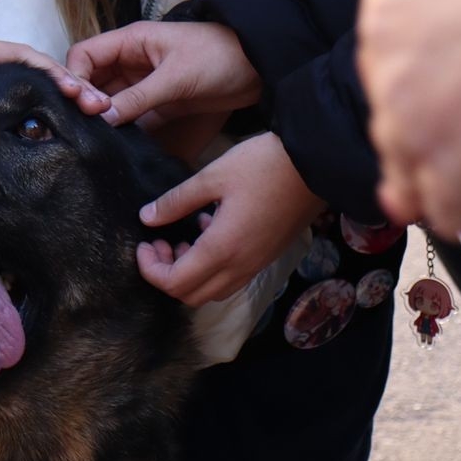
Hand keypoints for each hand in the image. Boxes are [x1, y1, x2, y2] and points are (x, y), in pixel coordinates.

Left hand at [0, 35, 110, 114]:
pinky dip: (53, 106)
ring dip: (70, 95)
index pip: (26, 58)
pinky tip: (69, 124)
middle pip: (43, 69)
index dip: (51, 73)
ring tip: (98, 112)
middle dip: (74, 84)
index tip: (73, 90)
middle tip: (100, 105)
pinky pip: (30, 96)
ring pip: (41, 83)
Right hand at [66, 21, 260, 129]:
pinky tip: (117, 142)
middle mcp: (132, 61)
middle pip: (92, 80)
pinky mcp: (159, 103)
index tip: (84, 106)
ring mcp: (145, 83)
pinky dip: (121, 126)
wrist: (261, 69)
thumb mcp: (176, 77)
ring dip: (101, 116)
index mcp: (132, 41)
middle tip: (90, 126)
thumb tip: (101, 118)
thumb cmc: (221, 58)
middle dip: (85, 101)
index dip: (75, 78)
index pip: (85, 55)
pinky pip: (129, 114)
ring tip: (98, 138)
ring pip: (108, 100)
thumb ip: (138, 98)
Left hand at [135, 132, 323, 306]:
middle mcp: (240, 266)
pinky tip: (210, 229)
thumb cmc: (263, 165)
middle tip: (160, 243)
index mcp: (222, 249)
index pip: (175, 283)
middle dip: (167, 276)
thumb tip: (147, 217)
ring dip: (190, 274)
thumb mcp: (213, 176)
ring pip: (213, 291)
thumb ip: (177, 201)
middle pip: (191, 296)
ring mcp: (257, 264)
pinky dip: (212, 267)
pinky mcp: (267, 256)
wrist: (316, 163)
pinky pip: (232, 278)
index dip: (151, 270)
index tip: (144, 244)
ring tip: (183, 238)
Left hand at [357, 0, 460, 235]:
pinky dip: (455, 207)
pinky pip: (440, 201)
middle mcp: (385, 39)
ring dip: (427, 164)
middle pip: (390, 86)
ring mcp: (411, 108)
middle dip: (423, 103)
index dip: (426, 44)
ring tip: (453, 177)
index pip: (392, 18)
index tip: (450, 58)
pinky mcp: (449, 169)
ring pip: (402, 150)